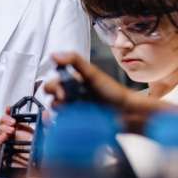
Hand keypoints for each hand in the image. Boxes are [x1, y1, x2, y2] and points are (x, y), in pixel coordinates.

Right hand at [0, 107, 49, 167]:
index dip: (9, 112)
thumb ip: (46, 125)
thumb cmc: (39, 156)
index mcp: (22, 131)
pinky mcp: (2, 152)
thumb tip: (46, 113)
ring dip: (2, 128)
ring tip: (9, 131)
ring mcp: (6, 143)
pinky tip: (3, 138)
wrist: (34, 171)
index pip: (12, 118)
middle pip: (3, 123)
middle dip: (5, 119)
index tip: (10, 108)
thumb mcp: (46, 140)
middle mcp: (12, 136)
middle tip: (12, 122)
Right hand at [44, 53, 174, 132]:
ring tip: (73, 111)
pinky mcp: (77, 120)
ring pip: (56, 111)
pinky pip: (63, 122)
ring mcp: (74, 108)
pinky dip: (64, 121)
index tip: (62, 93)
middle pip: (52, 98)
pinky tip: (72, 119)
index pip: (52, 84)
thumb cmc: (113, 91)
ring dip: (61, 111)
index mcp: (72, 81)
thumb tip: (55, 55)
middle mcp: (71, 94)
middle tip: (67, 102)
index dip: (54, 88)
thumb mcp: (92, 73)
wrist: (126, 111)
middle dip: (57, 100)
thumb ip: (74, 61)